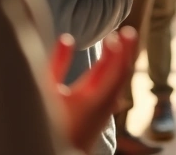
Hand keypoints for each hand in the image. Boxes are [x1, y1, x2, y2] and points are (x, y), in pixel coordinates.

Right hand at [49, 29, 136, 153]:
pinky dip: (118, 70)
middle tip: (128, 31)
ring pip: (122, 80)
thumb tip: (67, 38)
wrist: (55, 151)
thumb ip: (56, 64)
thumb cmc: (47, 121)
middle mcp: (106, 104)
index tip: (113, 34)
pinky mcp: (103, 113)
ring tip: (121, 42)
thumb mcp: (46, 91)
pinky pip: (117, 87)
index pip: (115, 68)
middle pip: (124, 72)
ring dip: (123, 59)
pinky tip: (112, 62)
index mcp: (94, 98)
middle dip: (127, 50)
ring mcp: (107, 109)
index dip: (117, 49)